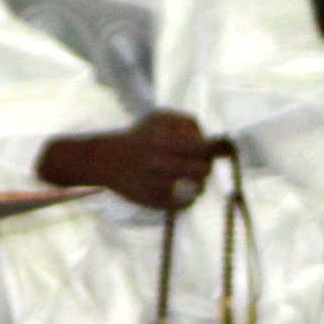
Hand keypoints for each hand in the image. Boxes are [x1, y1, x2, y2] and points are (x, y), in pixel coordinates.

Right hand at [36, 111, 222, 212]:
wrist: (106, 159)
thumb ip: (190, 124)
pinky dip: (187, 200)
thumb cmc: (140, 136)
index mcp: (162, 140)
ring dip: (198, 185)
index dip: (210, 150)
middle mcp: (157, 163)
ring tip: (192, 180)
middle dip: (205, 168)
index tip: (204, 151)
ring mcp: (153, 184)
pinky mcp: (150, 201)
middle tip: (200, 167)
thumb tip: (217, 143)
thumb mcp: (160, 118)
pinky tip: (183, 192)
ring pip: (196, 190)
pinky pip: (182, 204)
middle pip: (203, 170)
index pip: (203, 148)